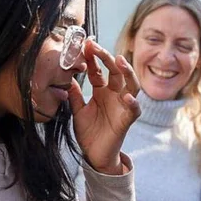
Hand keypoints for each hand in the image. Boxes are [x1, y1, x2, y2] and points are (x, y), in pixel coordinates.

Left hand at [68, 40, 141, 175]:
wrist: (94, 155)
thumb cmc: (89, 133)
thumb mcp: (77, 110)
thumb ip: (74, 94)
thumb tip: (67, 76)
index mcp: (103, 91)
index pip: (99, 70)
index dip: (93, 57)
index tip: (85, 44)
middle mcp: (115, 95)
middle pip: (116, 72)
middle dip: (107, 57)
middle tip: (95, 46)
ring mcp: (123, 106)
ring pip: (132, 85)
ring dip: (127, 72)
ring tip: (119, 61)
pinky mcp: (126, 120)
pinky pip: (134, 109)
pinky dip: (133, 102)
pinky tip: (126, 95)